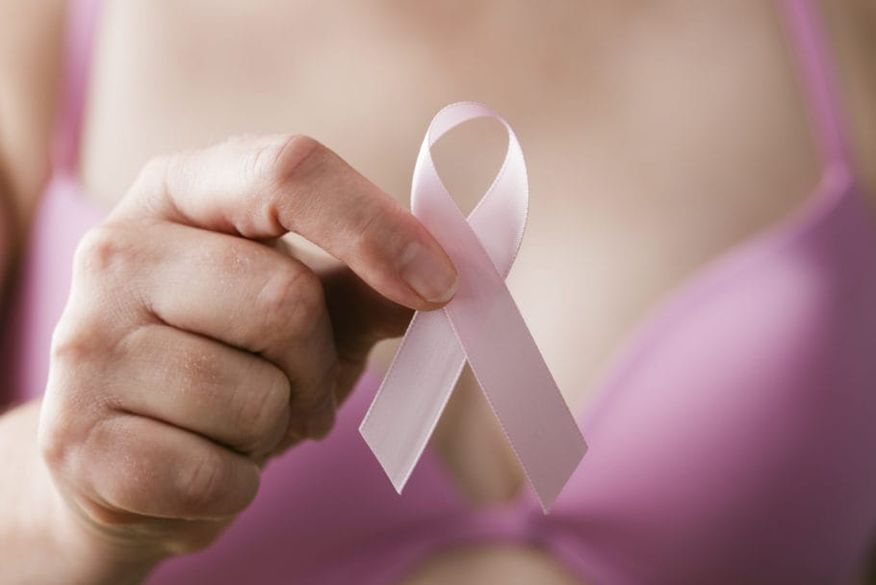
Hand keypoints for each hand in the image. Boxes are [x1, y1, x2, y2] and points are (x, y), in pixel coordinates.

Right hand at [37, 134, 456, 562]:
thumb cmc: (223, 364)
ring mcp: (84, 344)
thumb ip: (364, 285)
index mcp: (178, 193)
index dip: (377, 227)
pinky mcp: (78, 440)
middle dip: (317, 365)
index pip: (287, 171)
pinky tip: (203, 467)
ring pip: (255, 397)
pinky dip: (237, 485)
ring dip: (276, 428)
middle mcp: (116, 250)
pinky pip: (217, 473)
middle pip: (285, 298)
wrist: (119, 460)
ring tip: (237, 426)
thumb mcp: (298, 310)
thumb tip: (442, 281)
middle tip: (299, 390)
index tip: (441, 284)